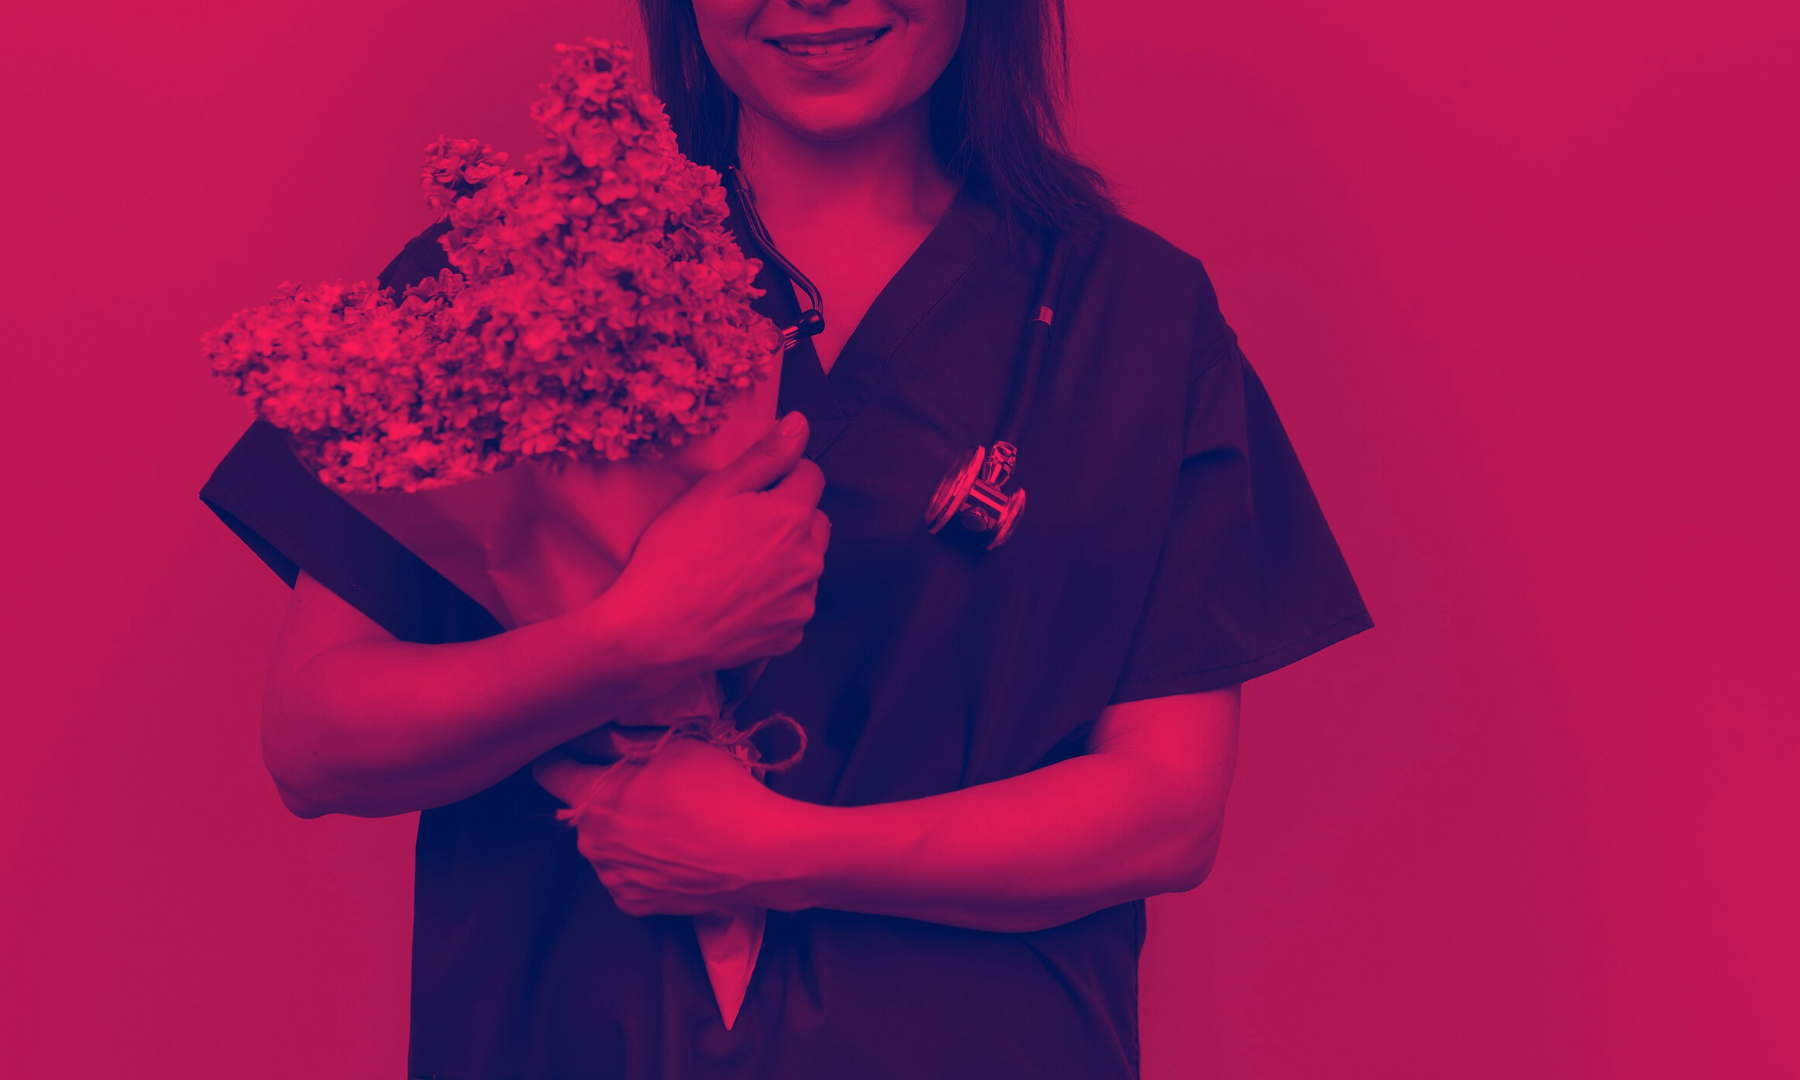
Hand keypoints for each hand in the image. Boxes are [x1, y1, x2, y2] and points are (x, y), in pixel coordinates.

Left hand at [533, 740, 811, 916]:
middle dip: (604, 796)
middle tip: (647, 787)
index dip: (565, 754)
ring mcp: (612, 881)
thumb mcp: (673, 746)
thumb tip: (595, 740)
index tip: (582, 749)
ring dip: (623, 833)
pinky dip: (642, 865)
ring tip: (669, 825)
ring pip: (605, 846)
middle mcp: (590, 846)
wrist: (761, 854)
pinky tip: (675, 854)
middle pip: (583, 810)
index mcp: (592, 801)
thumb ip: (625, 743)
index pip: (549, 771)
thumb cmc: (717, 791)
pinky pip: (627, 876)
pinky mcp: (636, 907)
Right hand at [592, 411, 829, 674]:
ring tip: (735, 569)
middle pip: (814, 522)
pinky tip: (738, 601)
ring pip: (805, 565)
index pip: (810, 475)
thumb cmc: (675, 555)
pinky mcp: (791, 634)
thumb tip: (800, 424)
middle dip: (787, 519)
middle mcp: (809, 559)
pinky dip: (774, 600)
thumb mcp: (713, 492)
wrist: (653, 633)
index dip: (779, 477)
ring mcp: (803, 601)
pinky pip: (793, 604)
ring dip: (784, 560)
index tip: (746, 493)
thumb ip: (764, 457)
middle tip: (738, 532)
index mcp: (793, 516)